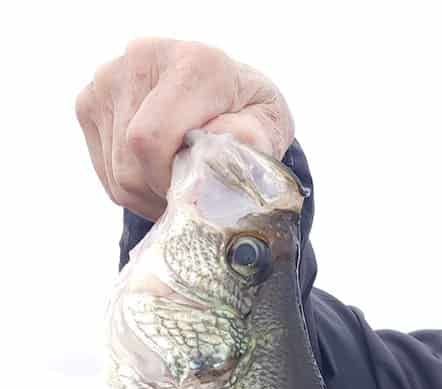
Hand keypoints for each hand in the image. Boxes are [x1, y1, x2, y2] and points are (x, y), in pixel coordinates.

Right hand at [76, 38, 294, 220]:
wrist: (226, 91)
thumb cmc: (248, 113)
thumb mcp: (270, 125)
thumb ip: (252, 137)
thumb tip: (216, 142)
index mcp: (194, 64)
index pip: (150, 138)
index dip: (168, 180)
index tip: (196, 191)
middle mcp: (142, 59)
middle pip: (130, 162)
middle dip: (161, 193)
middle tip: (191, 195)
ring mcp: (108, 78)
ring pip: (116, 173)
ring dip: (149, 196)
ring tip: (178, 183)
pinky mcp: (90, 100)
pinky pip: (104, 171)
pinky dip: (132, 188)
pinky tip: (158, 174)